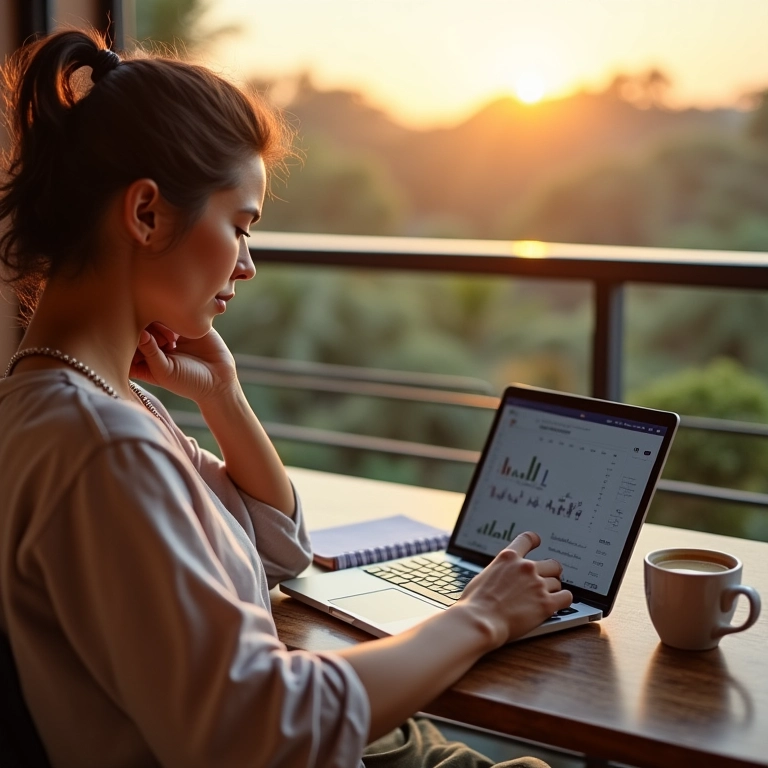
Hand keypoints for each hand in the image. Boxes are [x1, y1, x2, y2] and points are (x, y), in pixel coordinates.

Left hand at [130, 322, 238, 403]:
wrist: (219, 379)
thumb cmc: (188, 382)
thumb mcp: (164, 371)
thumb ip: (150, 353)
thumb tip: (139, 332)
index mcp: (143, 359)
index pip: (126, 343)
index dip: (126, 339)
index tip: (137, 343)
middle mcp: (154, 344)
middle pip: (138, 326)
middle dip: (145, 329)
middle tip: (161, 344)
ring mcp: (169, 332)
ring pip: (155, 317)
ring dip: (159, 324)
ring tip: (171, 341)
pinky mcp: (185, 324)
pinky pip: (175, 312)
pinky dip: (174, 318)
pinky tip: (178, 334)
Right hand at [457, 531, 571, 646]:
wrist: (481, 621)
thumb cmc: (476, 603)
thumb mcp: (483, 576)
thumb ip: (498, 572)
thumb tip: (500, 577)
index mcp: (508, 558)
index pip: (527, 539)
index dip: (534, 540)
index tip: (538, 542)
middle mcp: (526, 567)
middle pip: (551, 564)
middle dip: (550, 572)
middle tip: (546, 581)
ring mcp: (537, 584)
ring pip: (557, 582)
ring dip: (552, 590)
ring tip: (544, 598)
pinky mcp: (546, 603)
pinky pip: (566, 597)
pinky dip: (563, 600)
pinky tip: (558, 604)